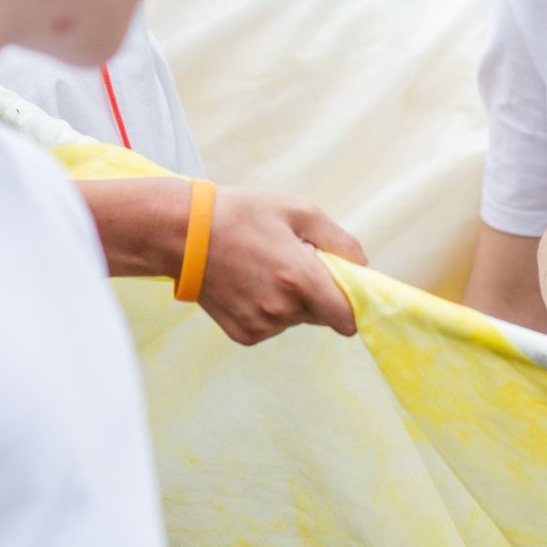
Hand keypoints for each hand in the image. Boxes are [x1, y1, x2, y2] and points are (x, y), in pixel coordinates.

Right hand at [197, 186, 365, 344]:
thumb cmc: (242, 215)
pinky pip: (274, 327)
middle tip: (296, 264)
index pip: (348, 317)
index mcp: (299, 278)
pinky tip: (251, 284)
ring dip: (294, 301)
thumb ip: (340, 241)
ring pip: (298, 320)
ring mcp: (260, 325)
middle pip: (324, 316)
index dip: (354, 304)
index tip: (348, 288)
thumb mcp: (299, 211)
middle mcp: (281, 308)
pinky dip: (271, 310)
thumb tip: (364, 266)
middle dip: (320, 294)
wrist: (182, 233)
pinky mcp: (243, 335)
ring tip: (267, 269)